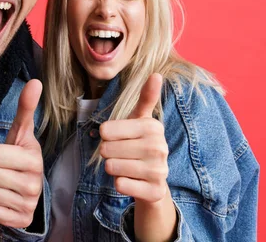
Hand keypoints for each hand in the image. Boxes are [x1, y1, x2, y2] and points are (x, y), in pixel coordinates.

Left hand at [0, 79, 43, 227]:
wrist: (28, 191)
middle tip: (1, 170)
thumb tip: (36, 81)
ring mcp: (29, 203)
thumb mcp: (21, 133)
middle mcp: (35, 182)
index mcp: (33, 158)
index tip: (4, 155)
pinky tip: (4, 200)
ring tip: (2, 184)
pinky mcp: (21, 220)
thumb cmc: (19, 157)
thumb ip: (26, 108)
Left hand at [99, 73, 168, 203]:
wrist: (154, 182)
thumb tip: (157, 74)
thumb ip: (146, 98)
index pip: (106, 130)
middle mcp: (159, 147)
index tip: (118, 138)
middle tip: (122, 155)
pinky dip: (120, 184)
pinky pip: (121, 185)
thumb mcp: (141, 120)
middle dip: (108, 154)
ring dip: (113, 169)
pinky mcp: (155, 191)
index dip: (105, 136)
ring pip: (111, 167)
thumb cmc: (140, 145)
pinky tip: (131, 181)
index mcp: (152, 126)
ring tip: (127, 167)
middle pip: (106, 149)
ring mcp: (160, 171)